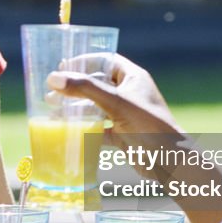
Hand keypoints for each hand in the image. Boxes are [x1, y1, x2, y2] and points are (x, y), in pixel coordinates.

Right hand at [47, 55, 182, 142]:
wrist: (169, 161)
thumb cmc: (148, 125)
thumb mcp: (115, 102)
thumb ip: (85, 88)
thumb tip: (54, 78)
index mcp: (133, 78)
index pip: (105, 60)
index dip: (84, 61)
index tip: (63, 66)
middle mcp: (129, 93)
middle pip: (97, 84)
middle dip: (74, 87)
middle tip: (52, 92)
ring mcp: (125, 114)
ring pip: (95, 106)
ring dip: (75, 107)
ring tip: (53, 110)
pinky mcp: (121, 134)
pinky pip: (98, 127)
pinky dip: (83, 127)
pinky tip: (66, 129)